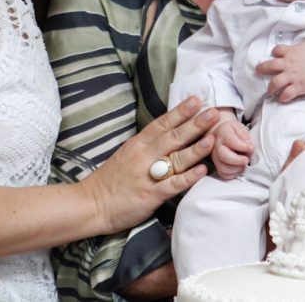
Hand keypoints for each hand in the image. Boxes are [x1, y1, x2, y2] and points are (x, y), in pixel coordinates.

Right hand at [87, 97, 216, 233]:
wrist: (91, 204)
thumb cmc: (111, 180)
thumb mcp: (126, 155)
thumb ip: (147, 146)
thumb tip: (168, 135)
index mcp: (137, 144)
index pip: (162, 124)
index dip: (179, 112)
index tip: (196, 100)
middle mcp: (143, 156)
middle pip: (173, 137)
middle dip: (194, 124)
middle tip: (213, 113)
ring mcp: (147, 175)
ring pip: (176, 158)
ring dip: (196, 148)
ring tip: (212, 138)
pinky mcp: (150, 195)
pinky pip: (173, 184)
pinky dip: (188, 177)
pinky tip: (202, 171)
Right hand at [212, 118, 252, 178]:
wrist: (220, 133)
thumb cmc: (231, 131)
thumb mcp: (239, 127)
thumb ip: (244, 136)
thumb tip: (248, 146)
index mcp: (223, 133)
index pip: (230, 140)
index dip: (242, 147)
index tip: (251, 148)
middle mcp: (216, 145)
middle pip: (223, 156)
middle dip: (238, 160)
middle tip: (246, 160)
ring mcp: (214, 156)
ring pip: (223, 168)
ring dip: (236, 168)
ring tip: (243, 164)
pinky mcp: (216, 165)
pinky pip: (223, 174)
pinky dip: (233, 174)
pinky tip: (238, 168)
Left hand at [256, 42, 304, 101]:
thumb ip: (298, 48)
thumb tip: (294, 49)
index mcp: (290, 53)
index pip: (276, 50)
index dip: (274, 53)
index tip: (274, 56)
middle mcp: (288, 64)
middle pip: (269, 66)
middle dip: (261, 68)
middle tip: (257, 70)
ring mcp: (292, 76)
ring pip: (275, 82)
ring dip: (270, 87)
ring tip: (269, 91)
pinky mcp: (298, 87)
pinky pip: (287, 94)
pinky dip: (282, 97)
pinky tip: (281, 99)